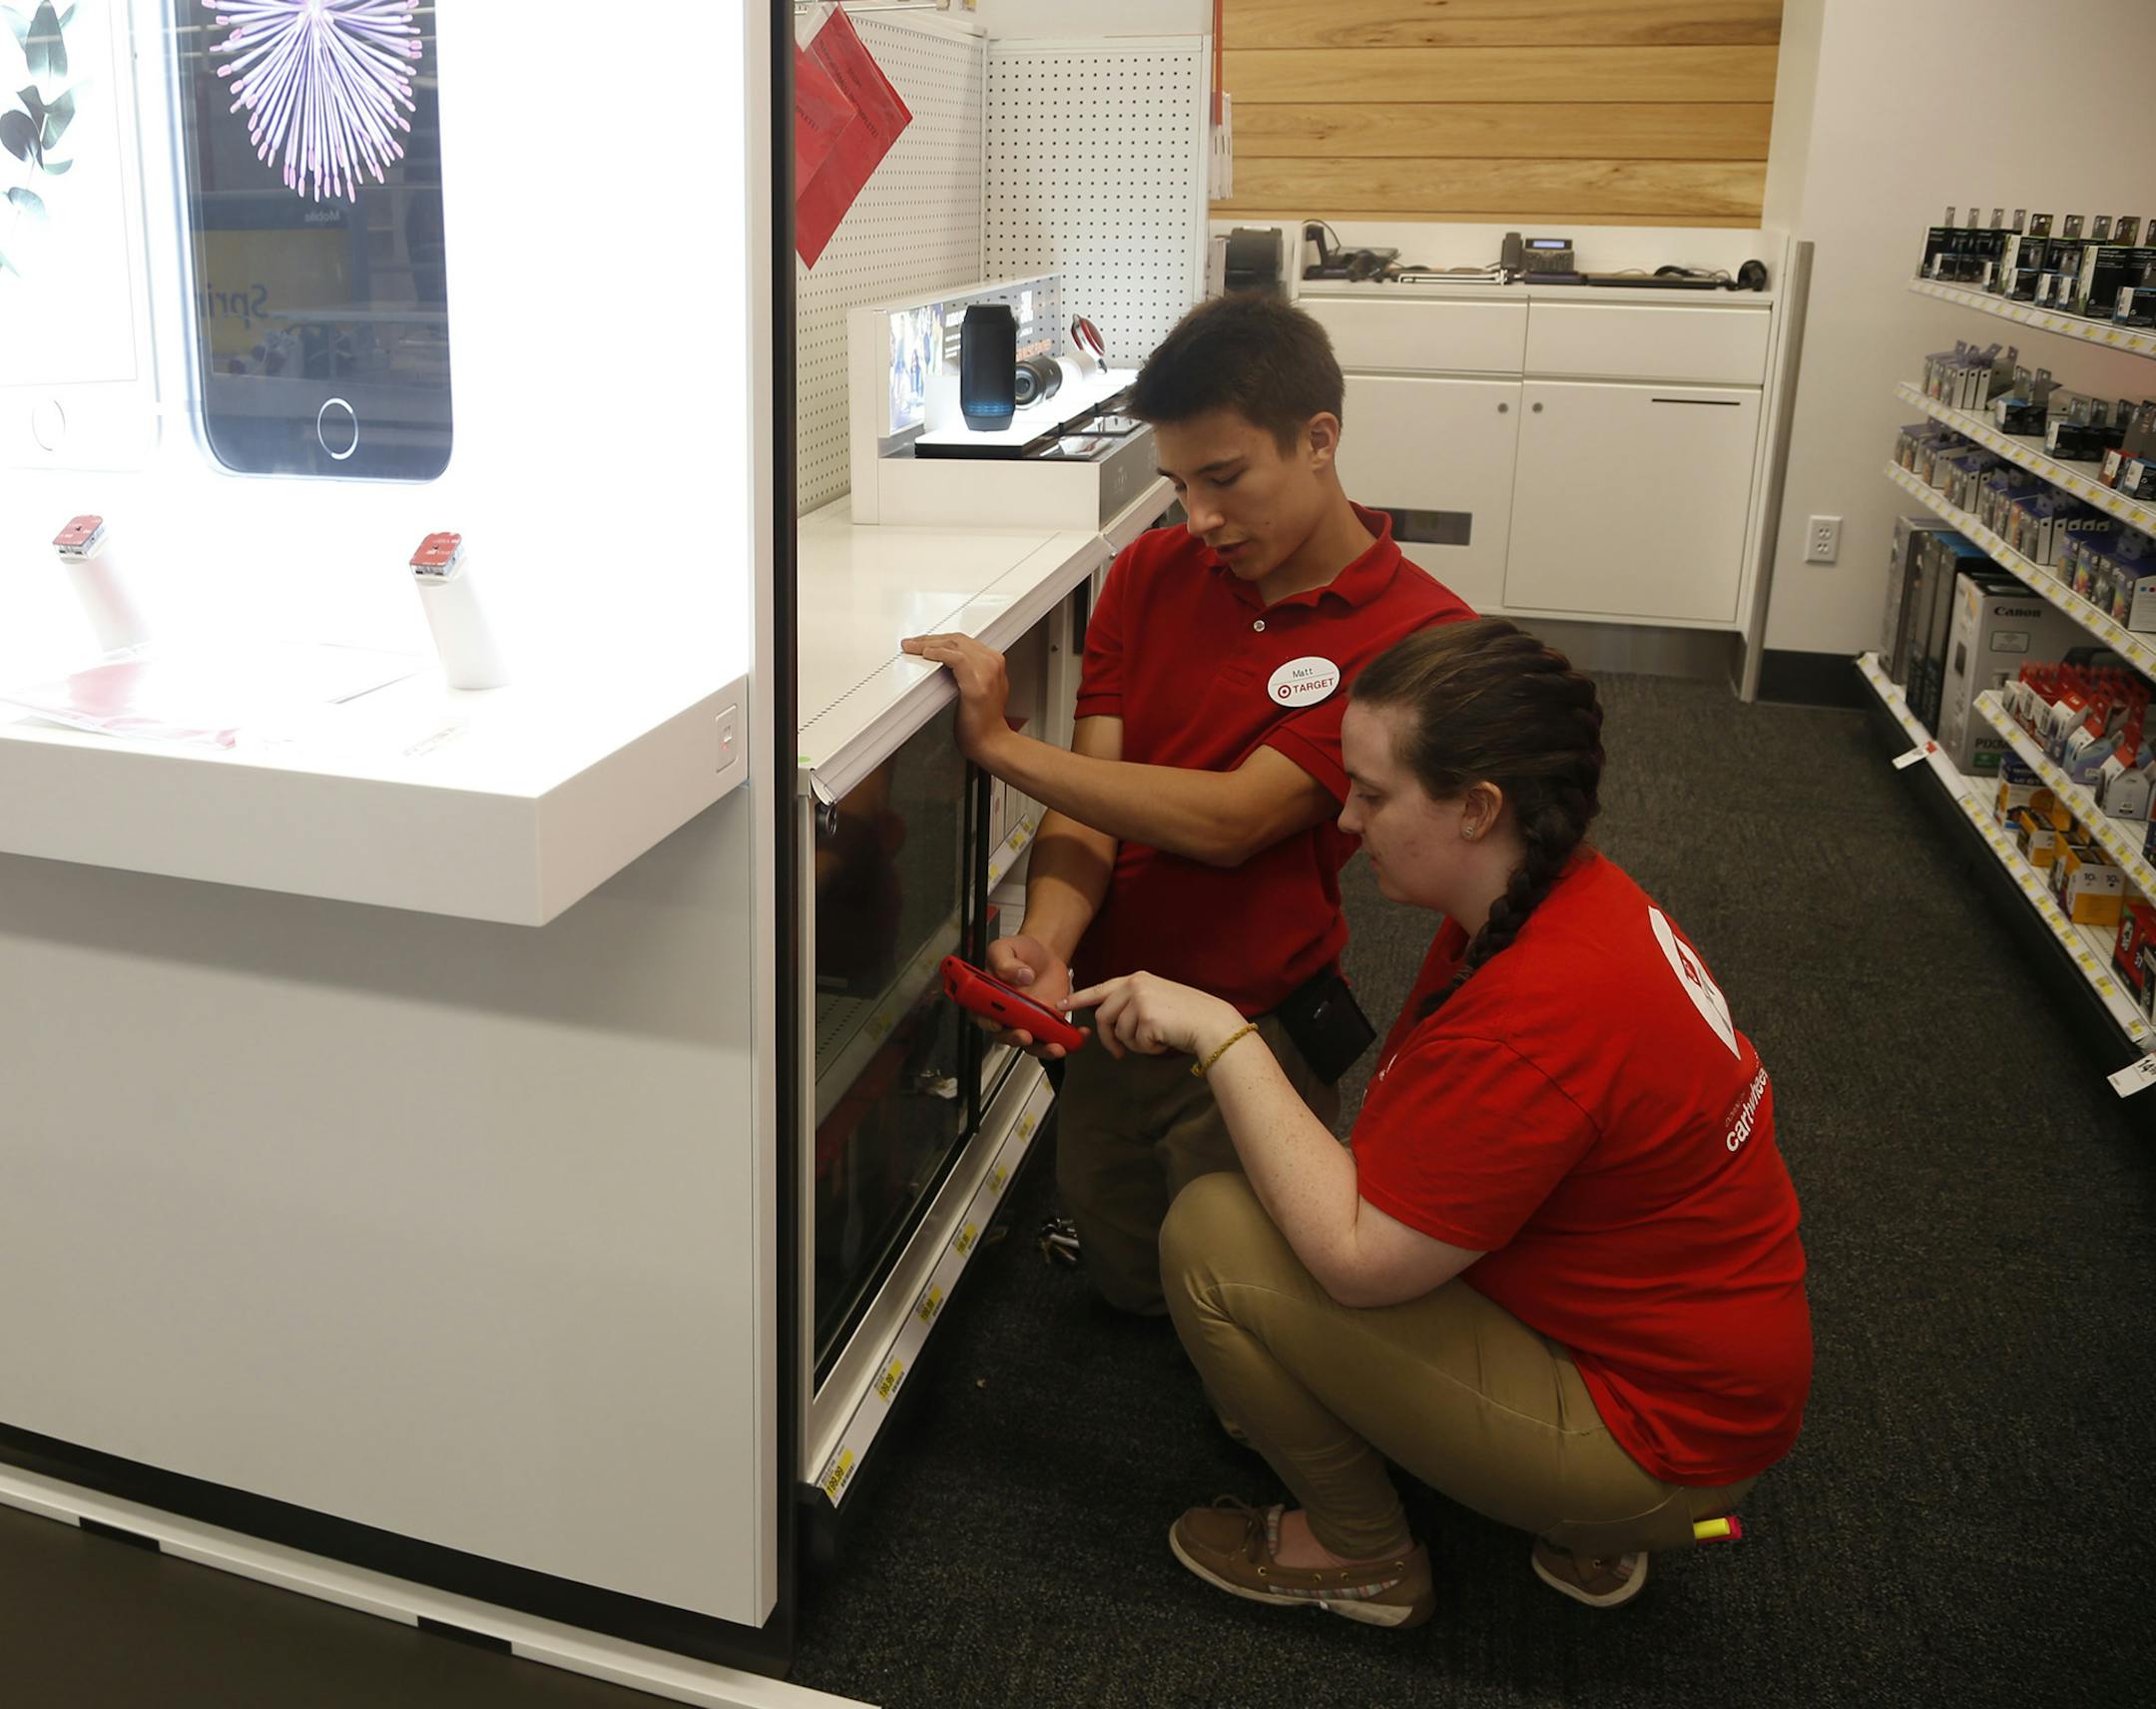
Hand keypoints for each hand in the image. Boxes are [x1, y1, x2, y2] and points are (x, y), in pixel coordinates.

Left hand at [899, 632, 1013, 764]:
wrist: (992, 742)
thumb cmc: (983, 723)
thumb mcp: (980, 689)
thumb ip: (969, 673)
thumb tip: (944, 663)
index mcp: (994, 663)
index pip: (964, 641)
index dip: (940, 638)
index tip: (923, 641)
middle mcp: (993, 663)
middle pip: (957, 640)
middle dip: (931, 638)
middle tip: (912, 643)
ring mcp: (987, 672)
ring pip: (954, 646)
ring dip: (928, 644)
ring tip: (912, 647)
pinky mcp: (977, 684)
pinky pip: (955, 659)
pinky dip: (938, 654)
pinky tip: (926, 654)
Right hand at [984, 934, 1075, 1060]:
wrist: (1045, 956)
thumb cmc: (1020, 952)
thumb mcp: (1006, 948)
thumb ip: (1006, 962)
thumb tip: (1021, 975)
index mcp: (989, 998)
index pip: (982, 1016)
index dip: (988, 1023)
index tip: (998, 1024)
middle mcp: (1007, 1015)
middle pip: (1006, 1035)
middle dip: (1016, 1039)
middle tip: (1025, 1035)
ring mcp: (1027, 1022)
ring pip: (1032, 1044)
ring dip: (1043, 1049)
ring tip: (1055, 1047)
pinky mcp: (1047, 1025)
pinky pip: (1056, 1037)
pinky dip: (1068, 1040)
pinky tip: (1077, 1035)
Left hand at [1064, 971, 1244, 1062]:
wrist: (1211, 1023)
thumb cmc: (1187, 1016)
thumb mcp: (1156, 999)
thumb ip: (1132, 1003)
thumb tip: (1107, 1020)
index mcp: (1137, 979)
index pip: (1101, 988)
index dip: (1079, 998)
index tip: (1062, 1005)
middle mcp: (1135, 985)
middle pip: (1104, 1016)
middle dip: (1109, 1039)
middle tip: (1118, 1053)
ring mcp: (1140, 1000)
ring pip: (1120, 1033)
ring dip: (1136, 1044)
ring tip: (1158, 1038)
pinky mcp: (1145, 1018)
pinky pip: (1135, 1043)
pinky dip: (1148, 1049)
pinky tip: (1165, 1040)